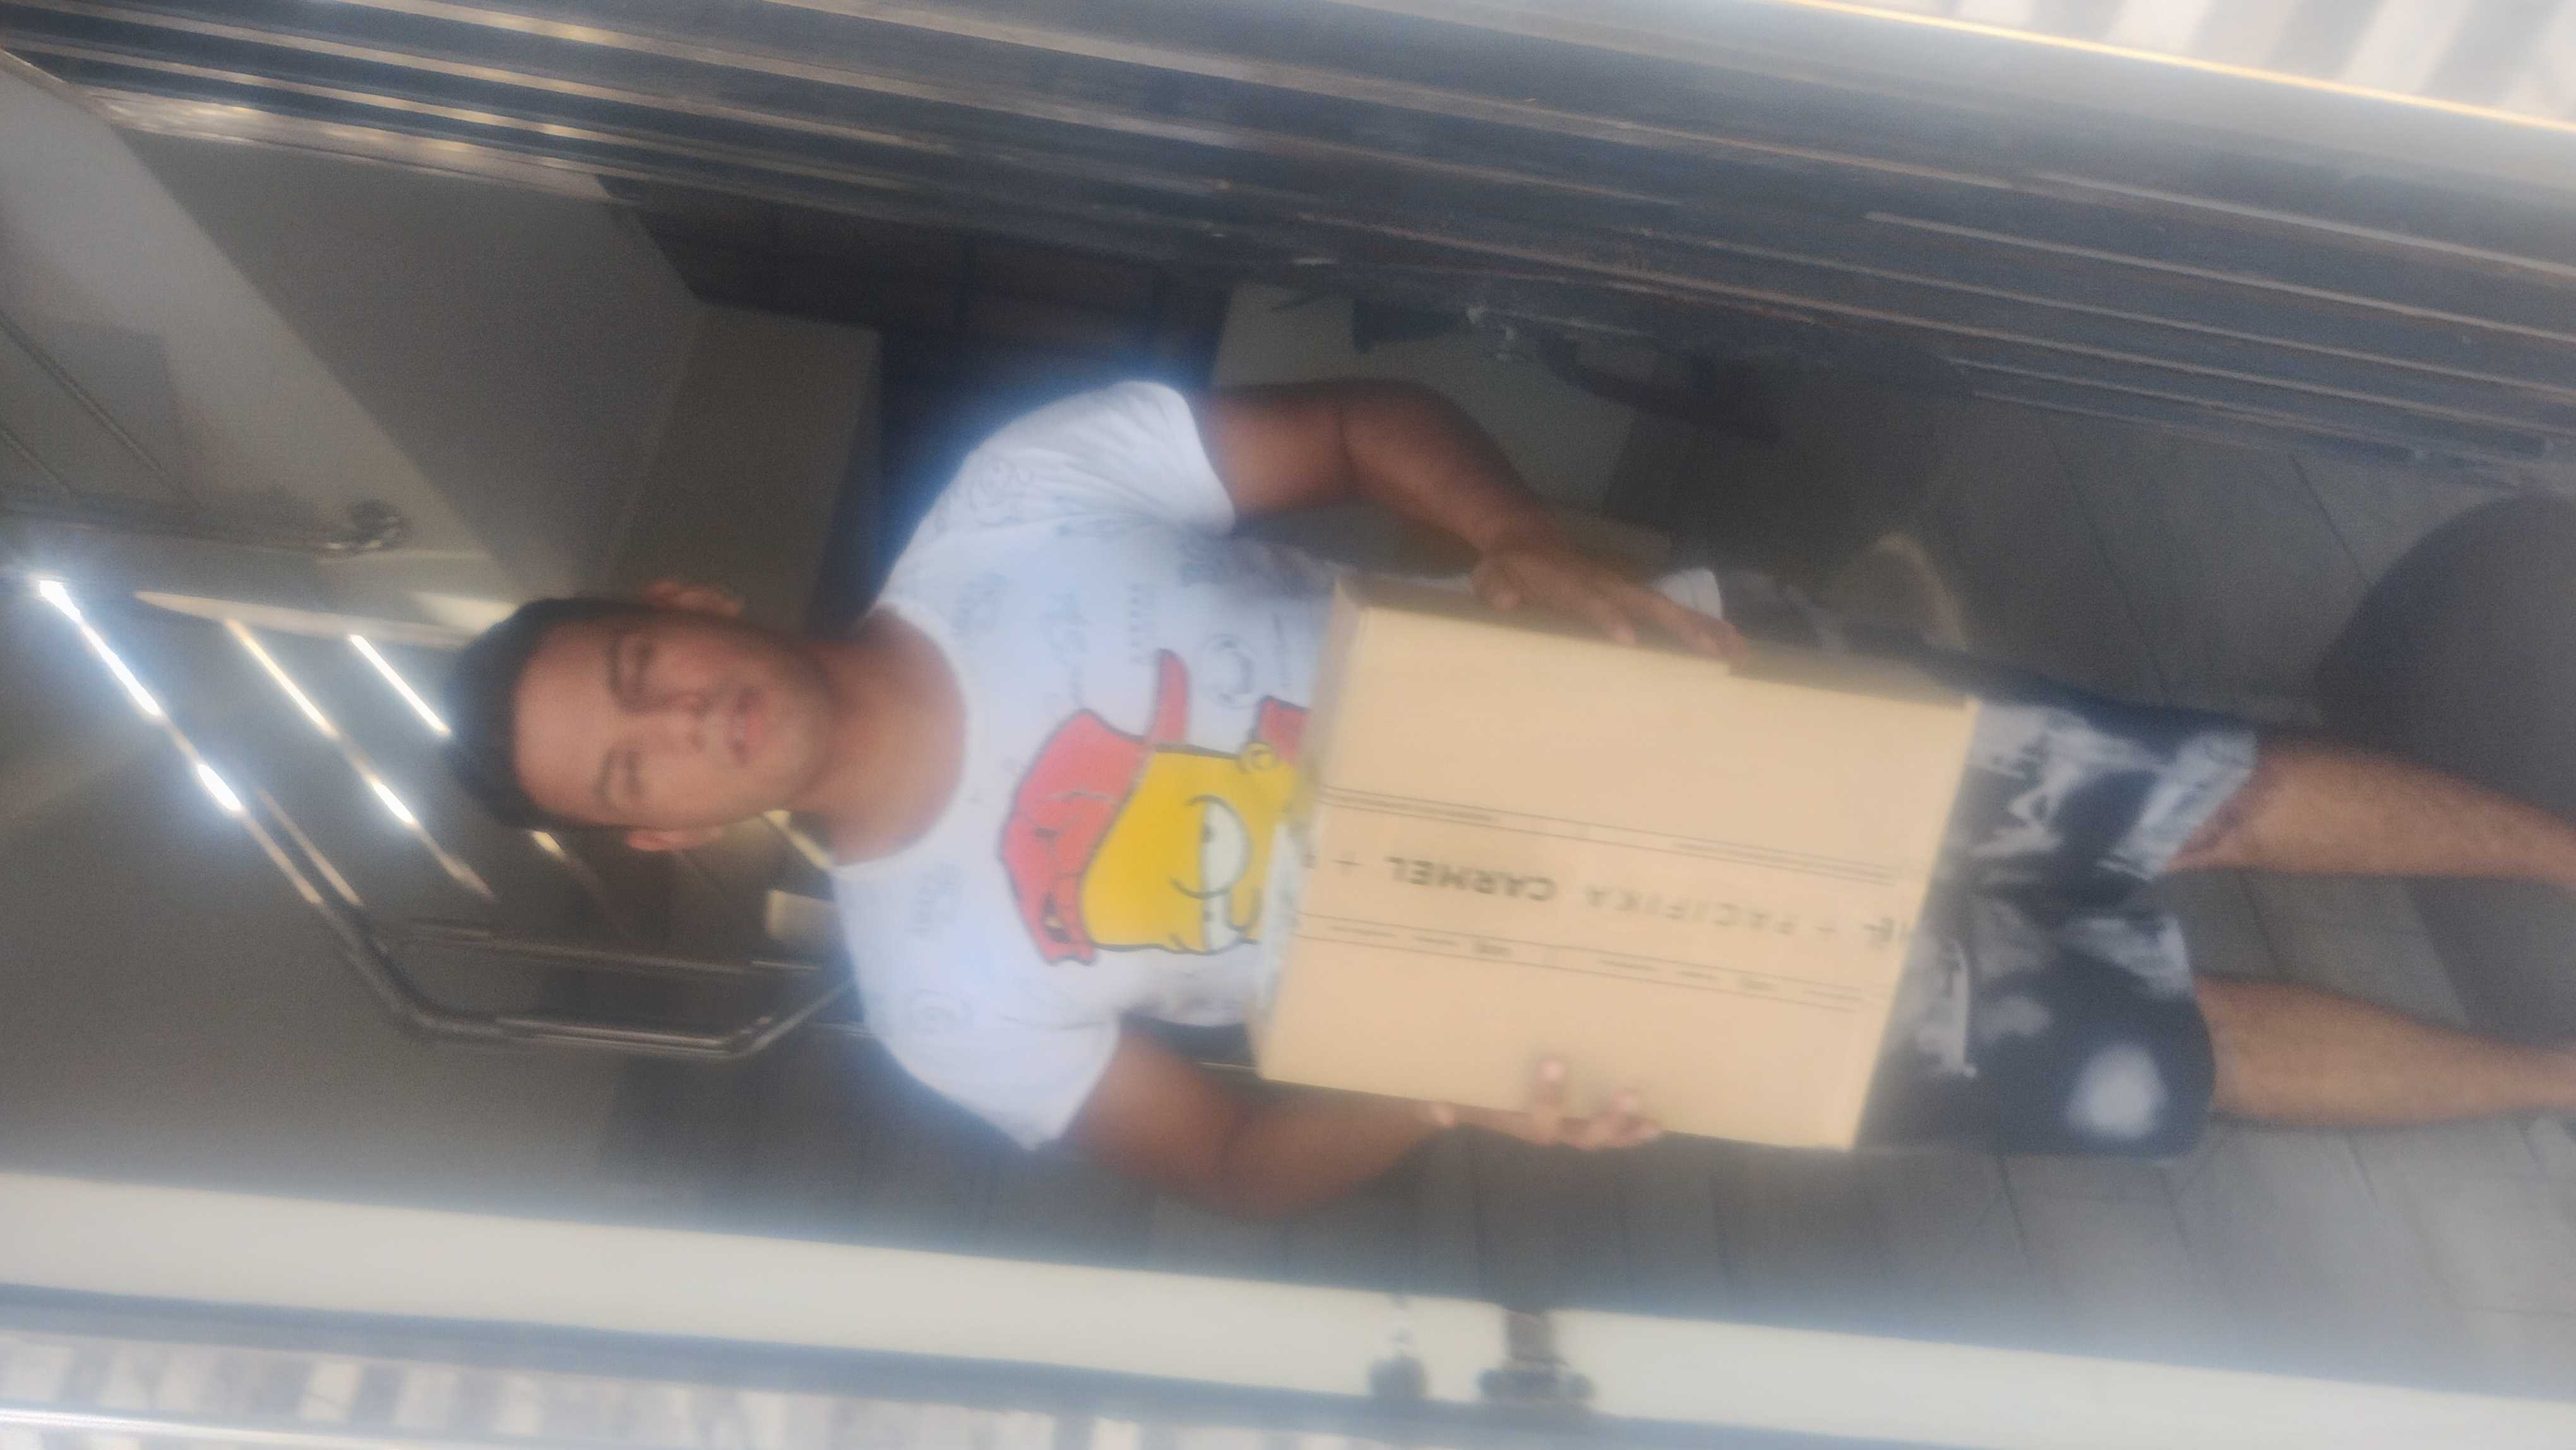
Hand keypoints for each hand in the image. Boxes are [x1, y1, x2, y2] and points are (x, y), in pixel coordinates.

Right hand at [1425, 1058, 1662, 1148]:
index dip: (1550, 1097)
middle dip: (1607, 1119)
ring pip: (1599, 1138)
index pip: (1538, 1119)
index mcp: (1516, 1124)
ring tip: (1652, 1120)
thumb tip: (1440, 1113)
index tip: (1557, 1061)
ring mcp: (1563, 1131)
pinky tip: (1656, 1126)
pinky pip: (1608, 1135)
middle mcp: (1545, 1132)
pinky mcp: (1575, 1124)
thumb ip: (1435, 1105)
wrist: (1452, 1110)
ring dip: (1625, 1129)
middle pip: (1581, 1136)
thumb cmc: (1449, 1094)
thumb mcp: (1433, 1099)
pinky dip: (1630, 1133)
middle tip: (1630, 1093)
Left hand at [1472, 529, 1749, 661]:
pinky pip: (1671, 613)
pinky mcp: (1634, 598)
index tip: (1627, 639)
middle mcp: (1605, 583)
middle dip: (1679, 626)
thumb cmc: (1510, 567)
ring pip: (1668, 609)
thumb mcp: (1493, 576)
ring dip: (1704, 628)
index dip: (1606, 616)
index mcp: (1568, 582)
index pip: (1589, 599)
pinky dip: (1702, 626)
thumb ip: (1497, 587)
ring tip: (1738, 650)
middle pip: (1646, 604)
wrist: (1528, 538)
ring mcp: (1624, 589)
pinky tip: (1732, 643)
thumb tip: (1508, 599)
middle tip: (1712, 650)